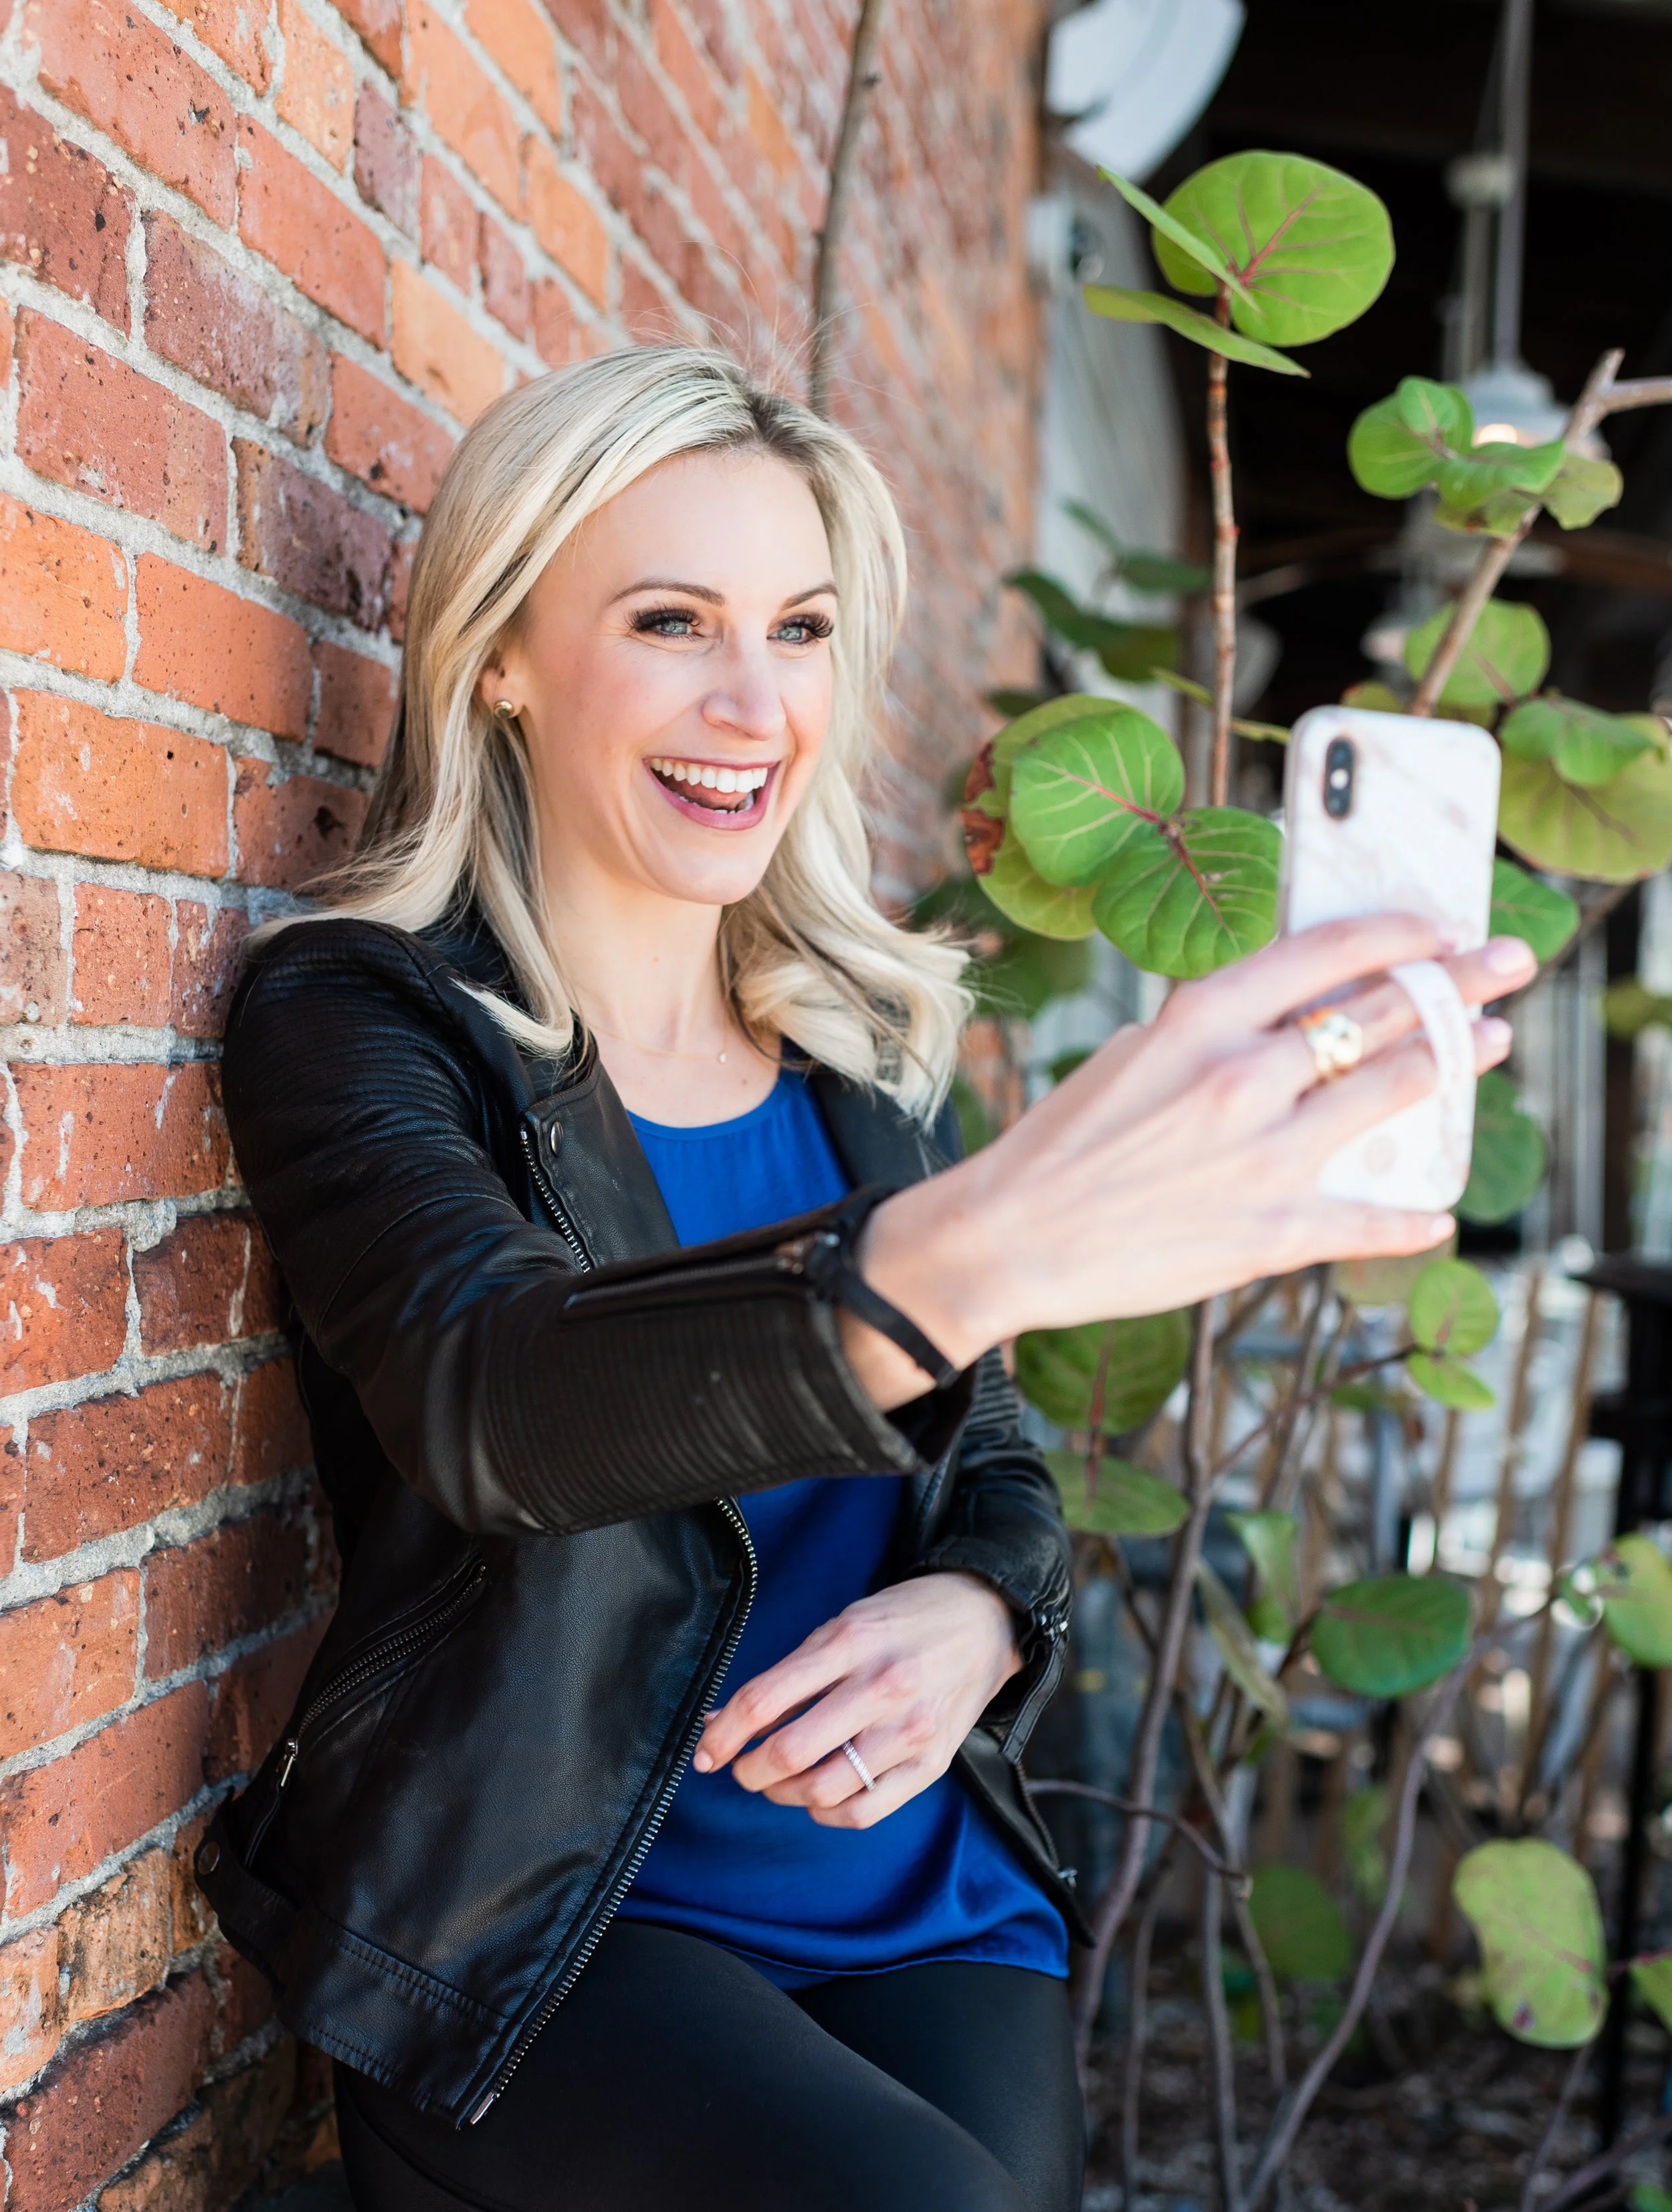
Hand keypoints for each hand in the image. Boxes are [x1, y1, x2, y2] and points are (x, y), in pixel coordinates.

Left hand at [691, 1573, 1020, 1828]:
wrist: (985, 1620)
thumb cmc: (903, 1621)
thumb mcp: (843, 1625)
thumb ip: (790, 1674)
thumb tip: (725, 1720)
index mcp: (850, 1642)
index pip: (765, 1699)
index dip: (723, 1733)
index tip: (705, 1751)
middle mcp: (881, 1687)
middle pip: (789, 1751)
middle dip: (748, 1770)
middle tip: (741, 1768)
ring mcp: (910, 1730)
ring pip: (822, 1790)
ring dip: (784, 1793)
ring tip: (779, 1780)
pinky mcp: (932, 1765)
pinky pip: (863, 1811)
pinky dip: (827, 1812)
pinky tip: (820, 1795)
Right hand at [844, 916, 1537, 1403]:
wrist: (1009, 1236)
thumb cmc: (1064, 1142)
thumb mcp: (1135, 1053)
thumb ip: (1218, 1030)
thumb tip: (1294, 1017)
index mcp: (1201, 1018)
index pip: (1328, 951)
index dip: (1401, 931)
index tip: (1440, 924)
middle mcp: (1245, 1076)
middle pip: (1383, 1013)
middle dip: (1461, 982)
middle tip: (1506, 965)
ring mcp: (1266, 1155)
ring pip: (1397, 1092)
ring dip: (1459, 1062)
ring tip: (1495, 1042)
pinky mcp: (1272, 1231)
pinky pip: (1369, 1219)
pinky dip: (1412, 1218)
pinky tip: (1440, 1215)